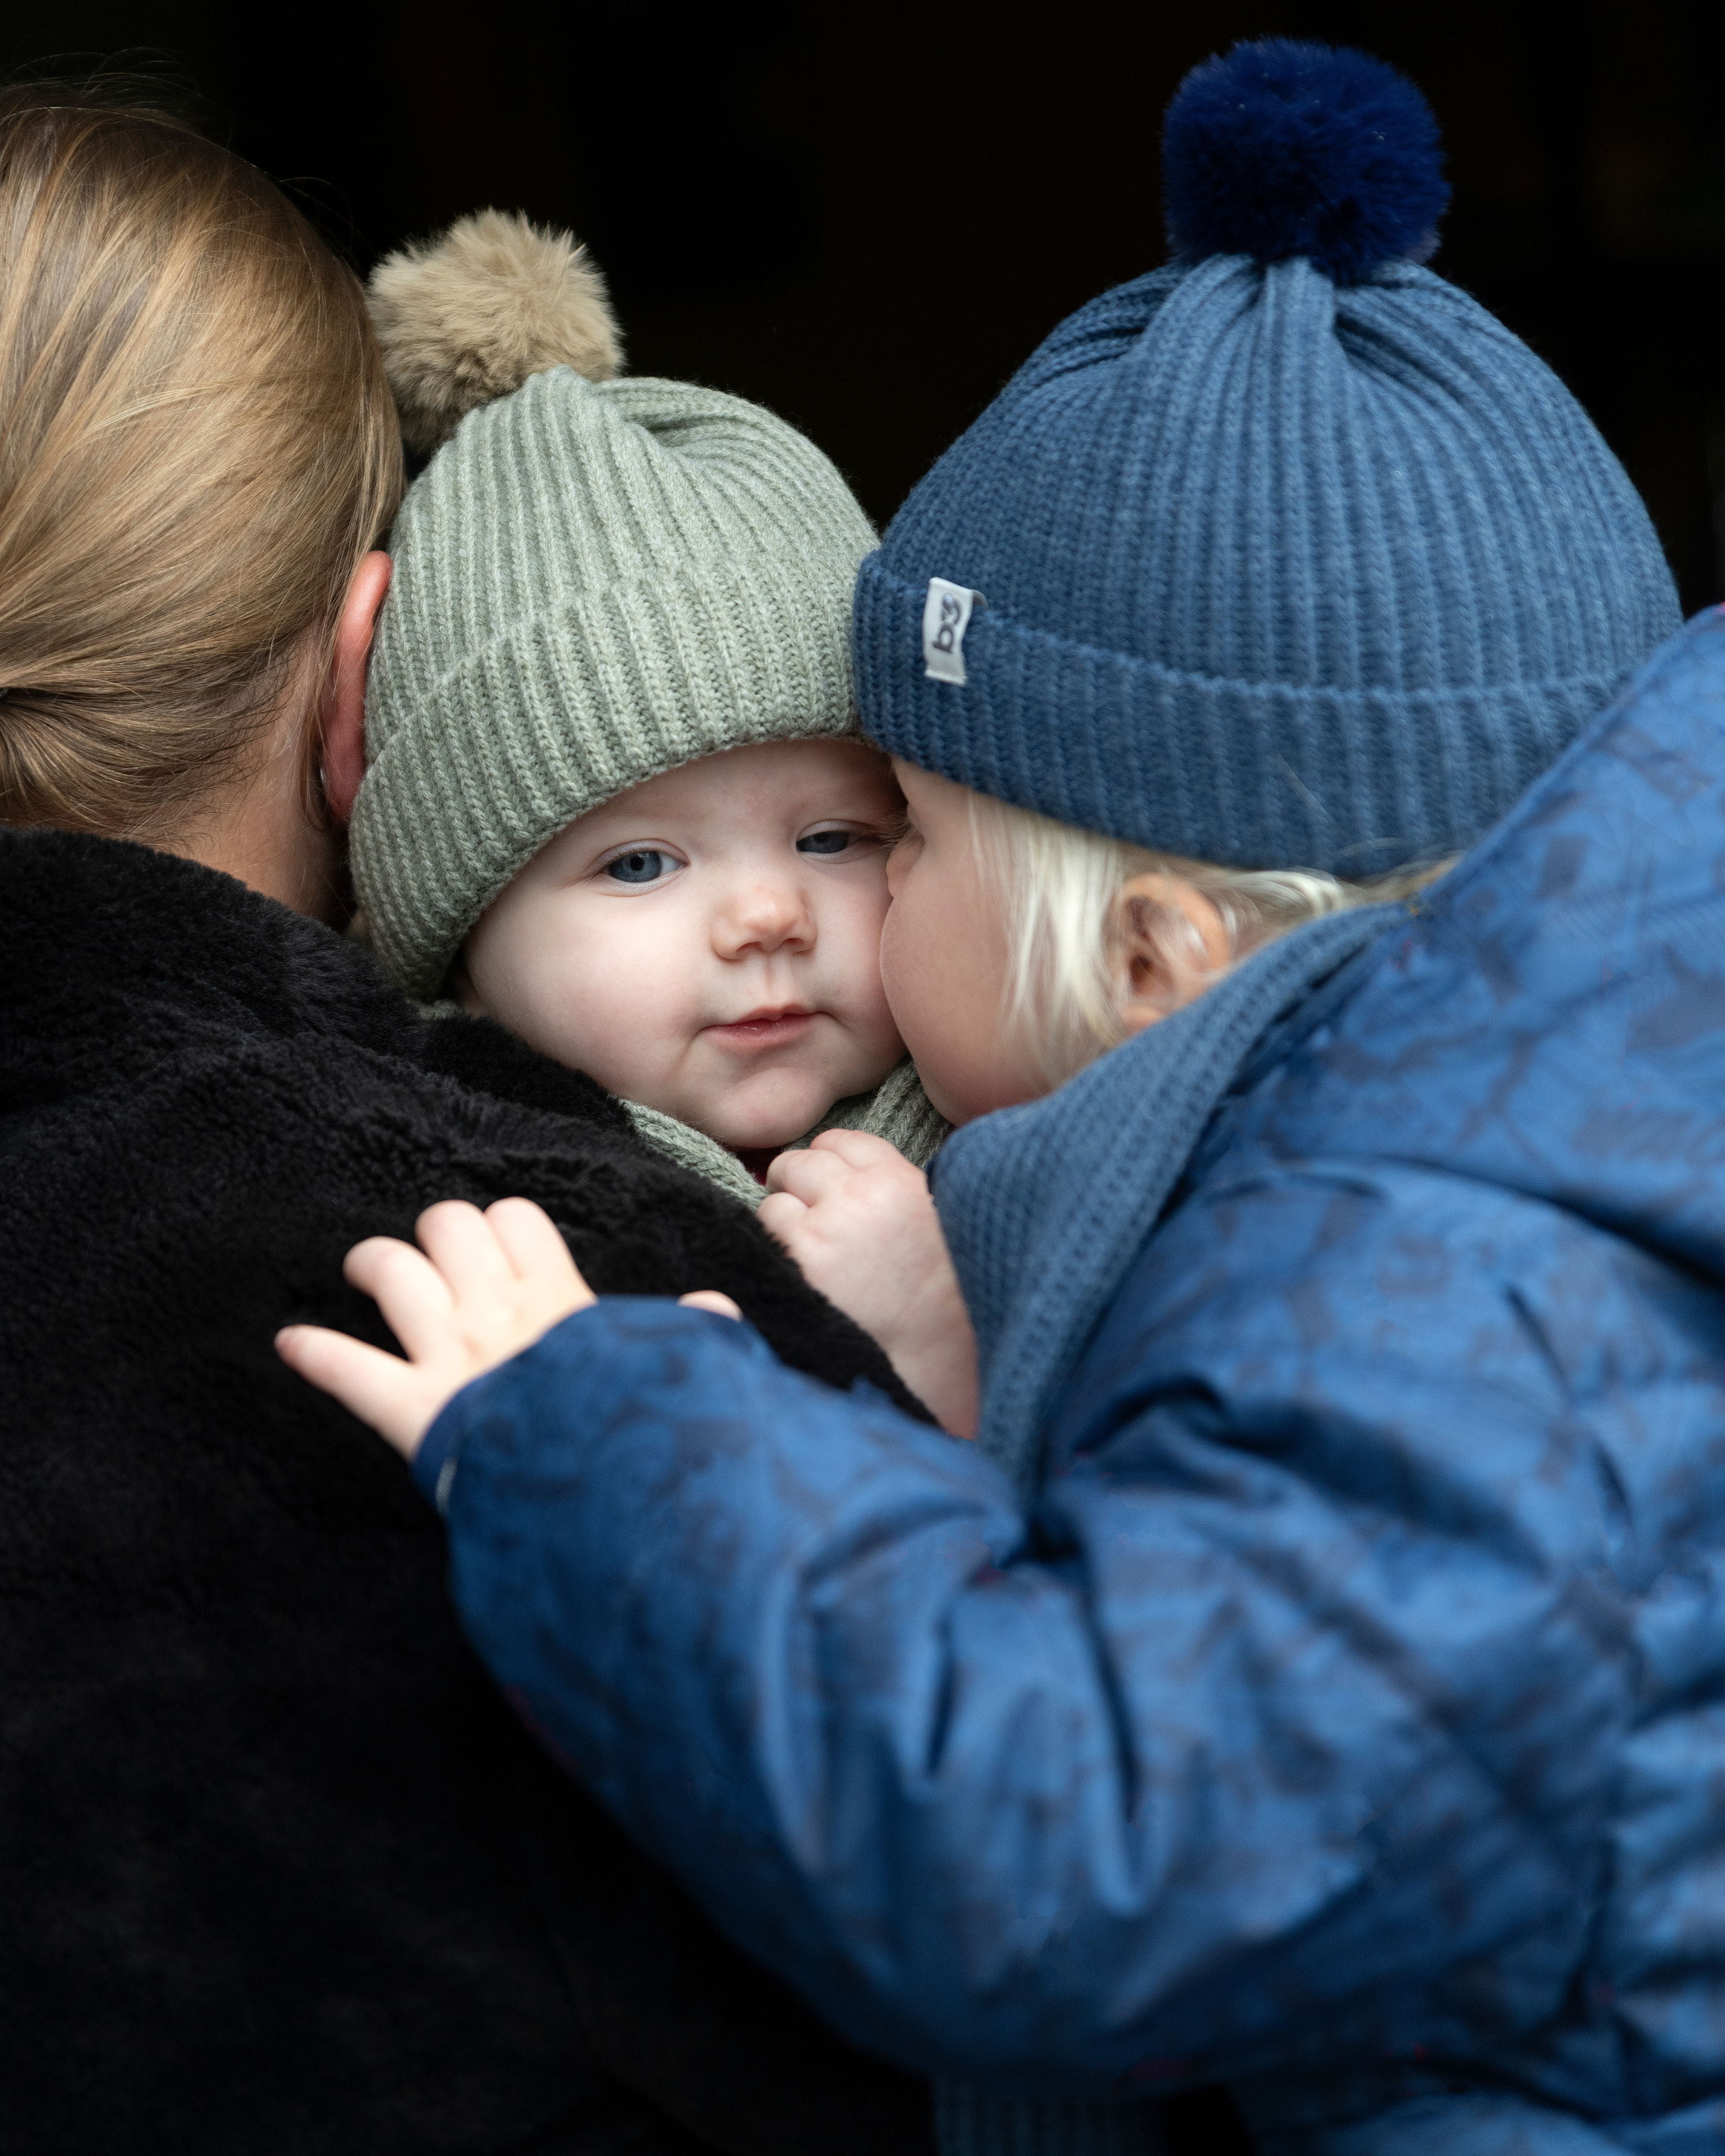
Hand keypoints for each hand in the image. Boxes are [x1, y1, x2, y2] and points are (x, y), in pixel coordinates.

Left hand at [277, 1197, 739, 1459]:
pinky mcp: (412, 1409)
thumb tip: (712, 1309)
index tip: (497, 1249)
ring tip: (365, 1274)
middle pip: (449, 1226)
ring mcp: (451, 1355)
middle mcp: (498, 1313)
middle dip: (435, 1236)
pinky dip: (315, 1354)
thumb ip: (693, 1333)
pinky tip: (288, 1344)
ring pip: (393, 1272)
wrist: (606, 1491)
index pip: (517, 1220)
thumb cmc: (646, 1427)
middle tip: (435, 1264)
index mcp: (558, 1300)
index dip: (500, 1227)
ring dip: (374, 1266)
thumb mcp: (681, 1369)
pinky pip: (349, 1371)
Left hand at [761, 1131, 978, 1437]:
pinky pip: (765, 1229)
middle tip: (808, 1217)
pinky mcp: (802, 1261)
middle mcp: (862, 1196)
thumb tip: (833, 1165)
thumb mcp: (927, 1218)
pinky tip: (799, 1270)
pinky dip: (773, 1246)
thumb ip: (888, 1187)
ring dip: (782, 1217)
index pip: (843, 1141)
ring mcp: (828, 1227)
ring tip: (807, 1250)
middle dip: (797, 1185)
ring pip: (776, 1194)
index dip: (829, 1161)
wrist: (936, 1352)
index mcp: (899, 1181)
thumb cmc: (936, 1291)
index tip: (828, 1185)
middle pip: (802, 1161)